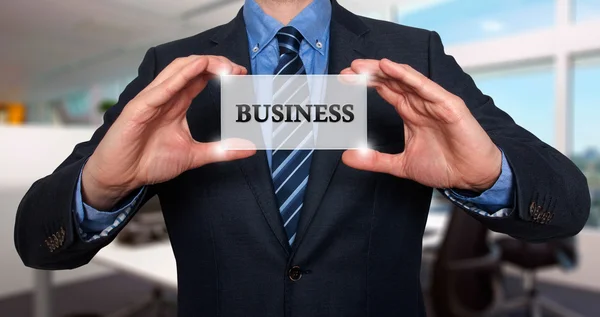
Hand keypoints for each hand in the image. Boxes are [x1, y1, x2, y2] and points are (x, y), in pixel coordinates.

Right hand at [82, 55, 254, 209]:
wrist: (122, 176)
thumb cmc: (149, 161)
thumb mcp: (194, 156)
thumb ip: (221, 151)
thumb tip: (248, 149)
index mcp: (177, 103)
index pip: (200, 77)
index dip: (222, 72)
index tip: (242, 75)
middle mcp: (165, 96)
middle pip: (191, 67)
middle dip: (217, 64)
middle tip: (238, 70)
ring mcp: (152, 99)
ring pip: (177, 70)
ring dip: (202, 64)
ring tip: (224, 67)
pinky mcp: (139, 108)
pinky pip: (161, 88)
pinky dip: (180, 76)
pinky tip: (197, 70)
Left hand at [340, 59, 501, 191]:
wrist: (472, 177)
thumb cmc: (445, 166)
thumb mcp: (401, 164)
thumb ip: (374, 160)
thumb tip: (348, 157)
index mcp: (410, 112)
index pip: (385, 90)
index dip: (365, 83)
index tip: (344, 80)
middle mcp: (420, 103)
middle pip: (392, 81)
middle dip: (369, 74)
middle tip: (347, 71)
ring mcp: (434, 102)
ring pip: (406, 79)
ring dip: (384, 71)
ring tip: (363, 66)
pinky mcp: (448, 105)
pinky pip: (426, 87)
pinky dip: (407, 76)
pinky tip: (390, 68)